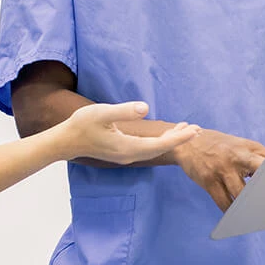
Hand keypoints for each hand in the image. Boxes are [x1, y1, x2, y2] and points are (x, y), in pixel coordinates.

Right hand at [61, 102, 199, 164]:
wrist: (66, 141)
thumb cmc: (82, 125)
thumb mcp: (102, 112)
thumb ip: (124, 111)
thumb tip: (145, 108)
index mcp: (128, 147)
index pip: (160, 144)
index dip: (178, 138)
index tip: (194, 131)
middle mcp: (130, 155)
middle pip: (160, 148)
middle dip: (179, 139)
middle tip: (198, 129)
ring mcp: (126, 155)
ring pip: (154, 148)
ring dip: (170, 139)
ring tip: (186, 129)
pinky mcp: (122, 152)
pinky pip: (147, 148)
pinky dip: (160, 140)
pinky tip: (163, 133)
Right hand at [173, 128, 264, 210]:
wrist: (187, 141)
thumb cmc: (220, 146)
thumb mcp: (240, 145)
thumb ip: (258, 157)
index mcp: (248, 147)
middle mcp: (236, 156)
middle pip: (260, 173)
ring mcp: (222, 169)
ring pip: (241, 194)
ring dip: (249, 206)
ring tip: (255, 215)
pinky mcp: (208, 180)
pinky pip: (223, 202)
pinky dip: (230, 210)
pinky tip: (234, 214)